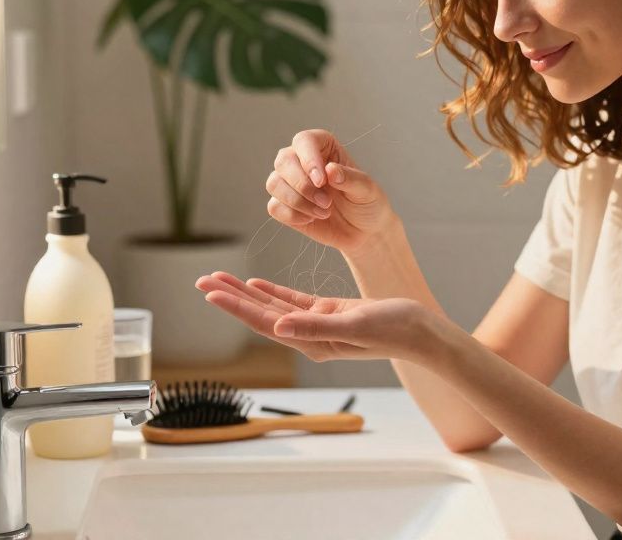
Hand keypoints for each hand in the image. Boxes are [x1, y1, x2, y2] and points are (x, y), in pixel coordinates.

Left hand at [195, 271, 443, 365]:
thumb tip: (277, 326)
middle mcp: (308, 336)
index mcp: (312, 342)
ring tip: (218, 278)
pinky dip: (272, 292)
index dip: (236, 307)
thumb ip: (314, 326)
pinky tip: (254, 284)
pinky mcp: (328, 312)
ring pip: (272, 306)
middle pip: (260, 314)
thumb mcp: (353, 324)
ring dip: (245, 292)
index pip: (264, 322)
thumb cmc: (393, 330)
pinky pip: (292, 301)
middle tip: (201, 280)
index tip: (210, 291)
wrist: (420, 331)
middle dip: (230, 297)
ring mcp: (317, 325)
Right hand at [265, 129, 394, 254]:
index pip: (304, 141)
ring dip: (298, 201)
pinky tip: (311, 219)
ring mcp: (290, 183)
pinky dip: (292, 215)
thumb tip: (329, 169)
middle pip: (283, 160)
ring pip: (274, 183)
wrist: (364, 232)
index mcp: (324, 147)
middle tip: (326, 202)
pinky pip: (274, 207)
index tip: (322, 181)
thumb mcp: (367, 190)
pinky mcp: (284, 205)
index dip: (309, 159)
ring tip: (324, 212)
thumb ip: (350, 179)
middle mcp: (302, 161)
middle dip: (303, 185)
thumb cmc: (367, 204)